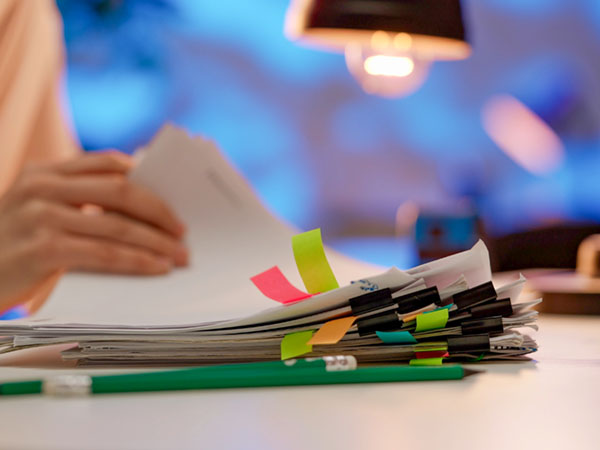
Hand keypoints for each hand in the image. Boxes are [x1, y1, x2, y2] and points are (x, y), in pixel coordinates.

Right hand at [0, 152, 187, 310]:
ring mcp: (40, 216)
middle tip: (185, 230)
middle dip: (160, 211)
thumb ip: (77, 200)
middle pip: (120, 190)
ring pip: (117, 224)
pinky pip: (104, 253)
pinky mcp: (42, 249)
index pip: (107, 162)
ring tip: (180, 255)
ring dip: (156, 241)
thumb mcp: (37, 211)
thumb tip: (139, 206)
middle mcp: (41, 187)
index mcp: (43, 172)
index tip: (173, 195)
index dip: (146, 176)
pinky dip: (137, 261)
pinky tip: (157, 268)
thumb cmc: (11, 246)